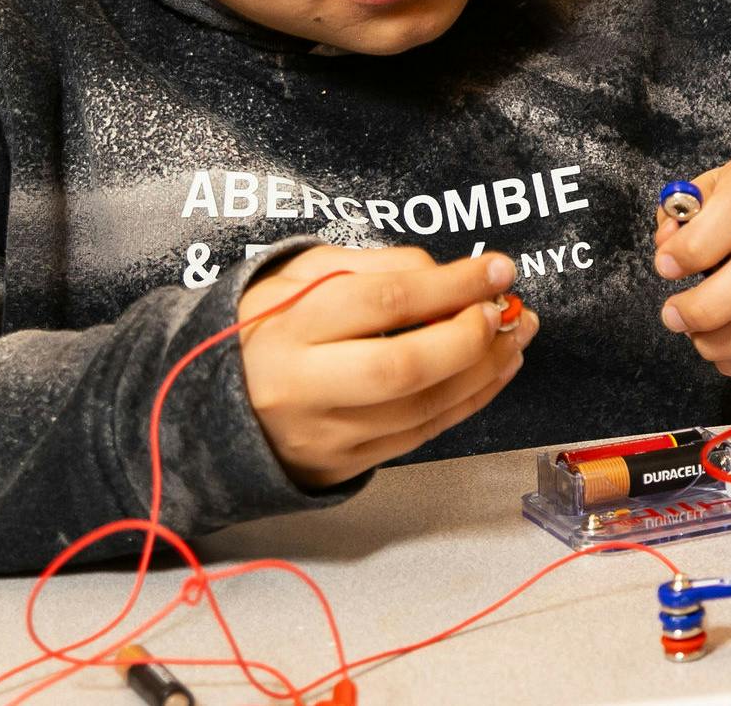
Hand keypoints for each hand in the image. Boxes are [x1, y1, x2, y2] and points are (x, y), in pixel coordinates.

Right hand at [238, 245, 534, 489]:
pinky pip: (421, 434)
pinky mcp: (343, 466)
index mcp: (289, 327)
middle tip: (506, 309)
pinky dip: (468, 400)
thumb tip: (449, 275)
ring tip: (517, 334)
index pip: (384, 303)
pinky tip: (495, 370)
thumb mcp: (302, 274)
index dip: (452, 285)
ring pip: (422, 407)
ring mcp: (325, 434)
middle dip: (470, 336)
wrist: (213, 403)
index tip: (496, 267)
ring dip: (485, 370)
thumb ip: (375, 266)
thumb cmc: (270, 325)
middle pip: (405, 366)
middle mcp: (304, 387)